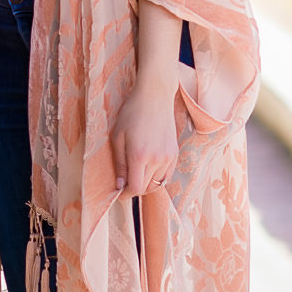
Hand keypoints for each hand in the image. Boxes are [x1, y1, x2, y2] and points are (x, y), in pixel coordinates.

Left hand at [109, 76, 178, 199]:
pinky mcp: (175, 153)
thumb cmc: (132, 113)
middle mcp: (156, 160)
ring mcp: (168, 157)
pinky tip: (148, 169)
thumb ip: (119, 164)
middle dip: (134, 189)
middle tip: (125, 182)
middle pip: (147, 188)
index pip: (136, 188)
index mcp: (139, 156)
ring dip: (146, 184)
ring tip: (136, 174)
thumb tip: (120, 185)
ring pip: (158, 184)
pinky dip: (157, 178)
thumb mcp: (117, 137)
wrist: (154, 96)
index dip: (126, 194)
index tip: (119, 193)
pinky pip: (167, 176)